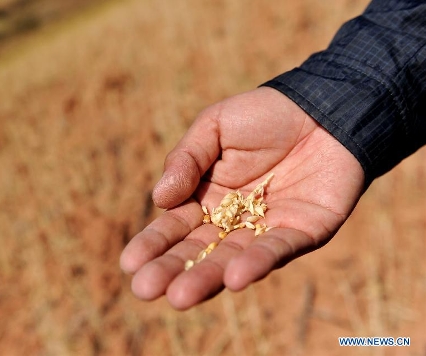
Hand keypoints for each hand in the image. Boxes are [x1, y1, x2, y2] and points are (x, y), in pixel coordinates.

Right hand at [120, 87, 364, 309]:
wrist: (321, 106)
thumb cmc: (263, 115)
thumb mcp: (214, 126)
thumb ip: (186, 159)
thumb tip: (158, 198)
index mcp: (207, 198)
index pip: (175, 226)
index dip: (153, 244)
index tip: (129, 263)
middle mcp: (233, 221)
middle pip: (199, 250)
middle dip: (172, 270)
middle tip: (145, 290)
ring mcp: (267, 229)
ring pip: (234, 258)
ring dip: (208, 278)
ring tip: (180, 296)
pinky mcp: (303, 231)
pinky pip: (278, 248)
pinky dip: (258, 262)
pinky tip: (235, 277)